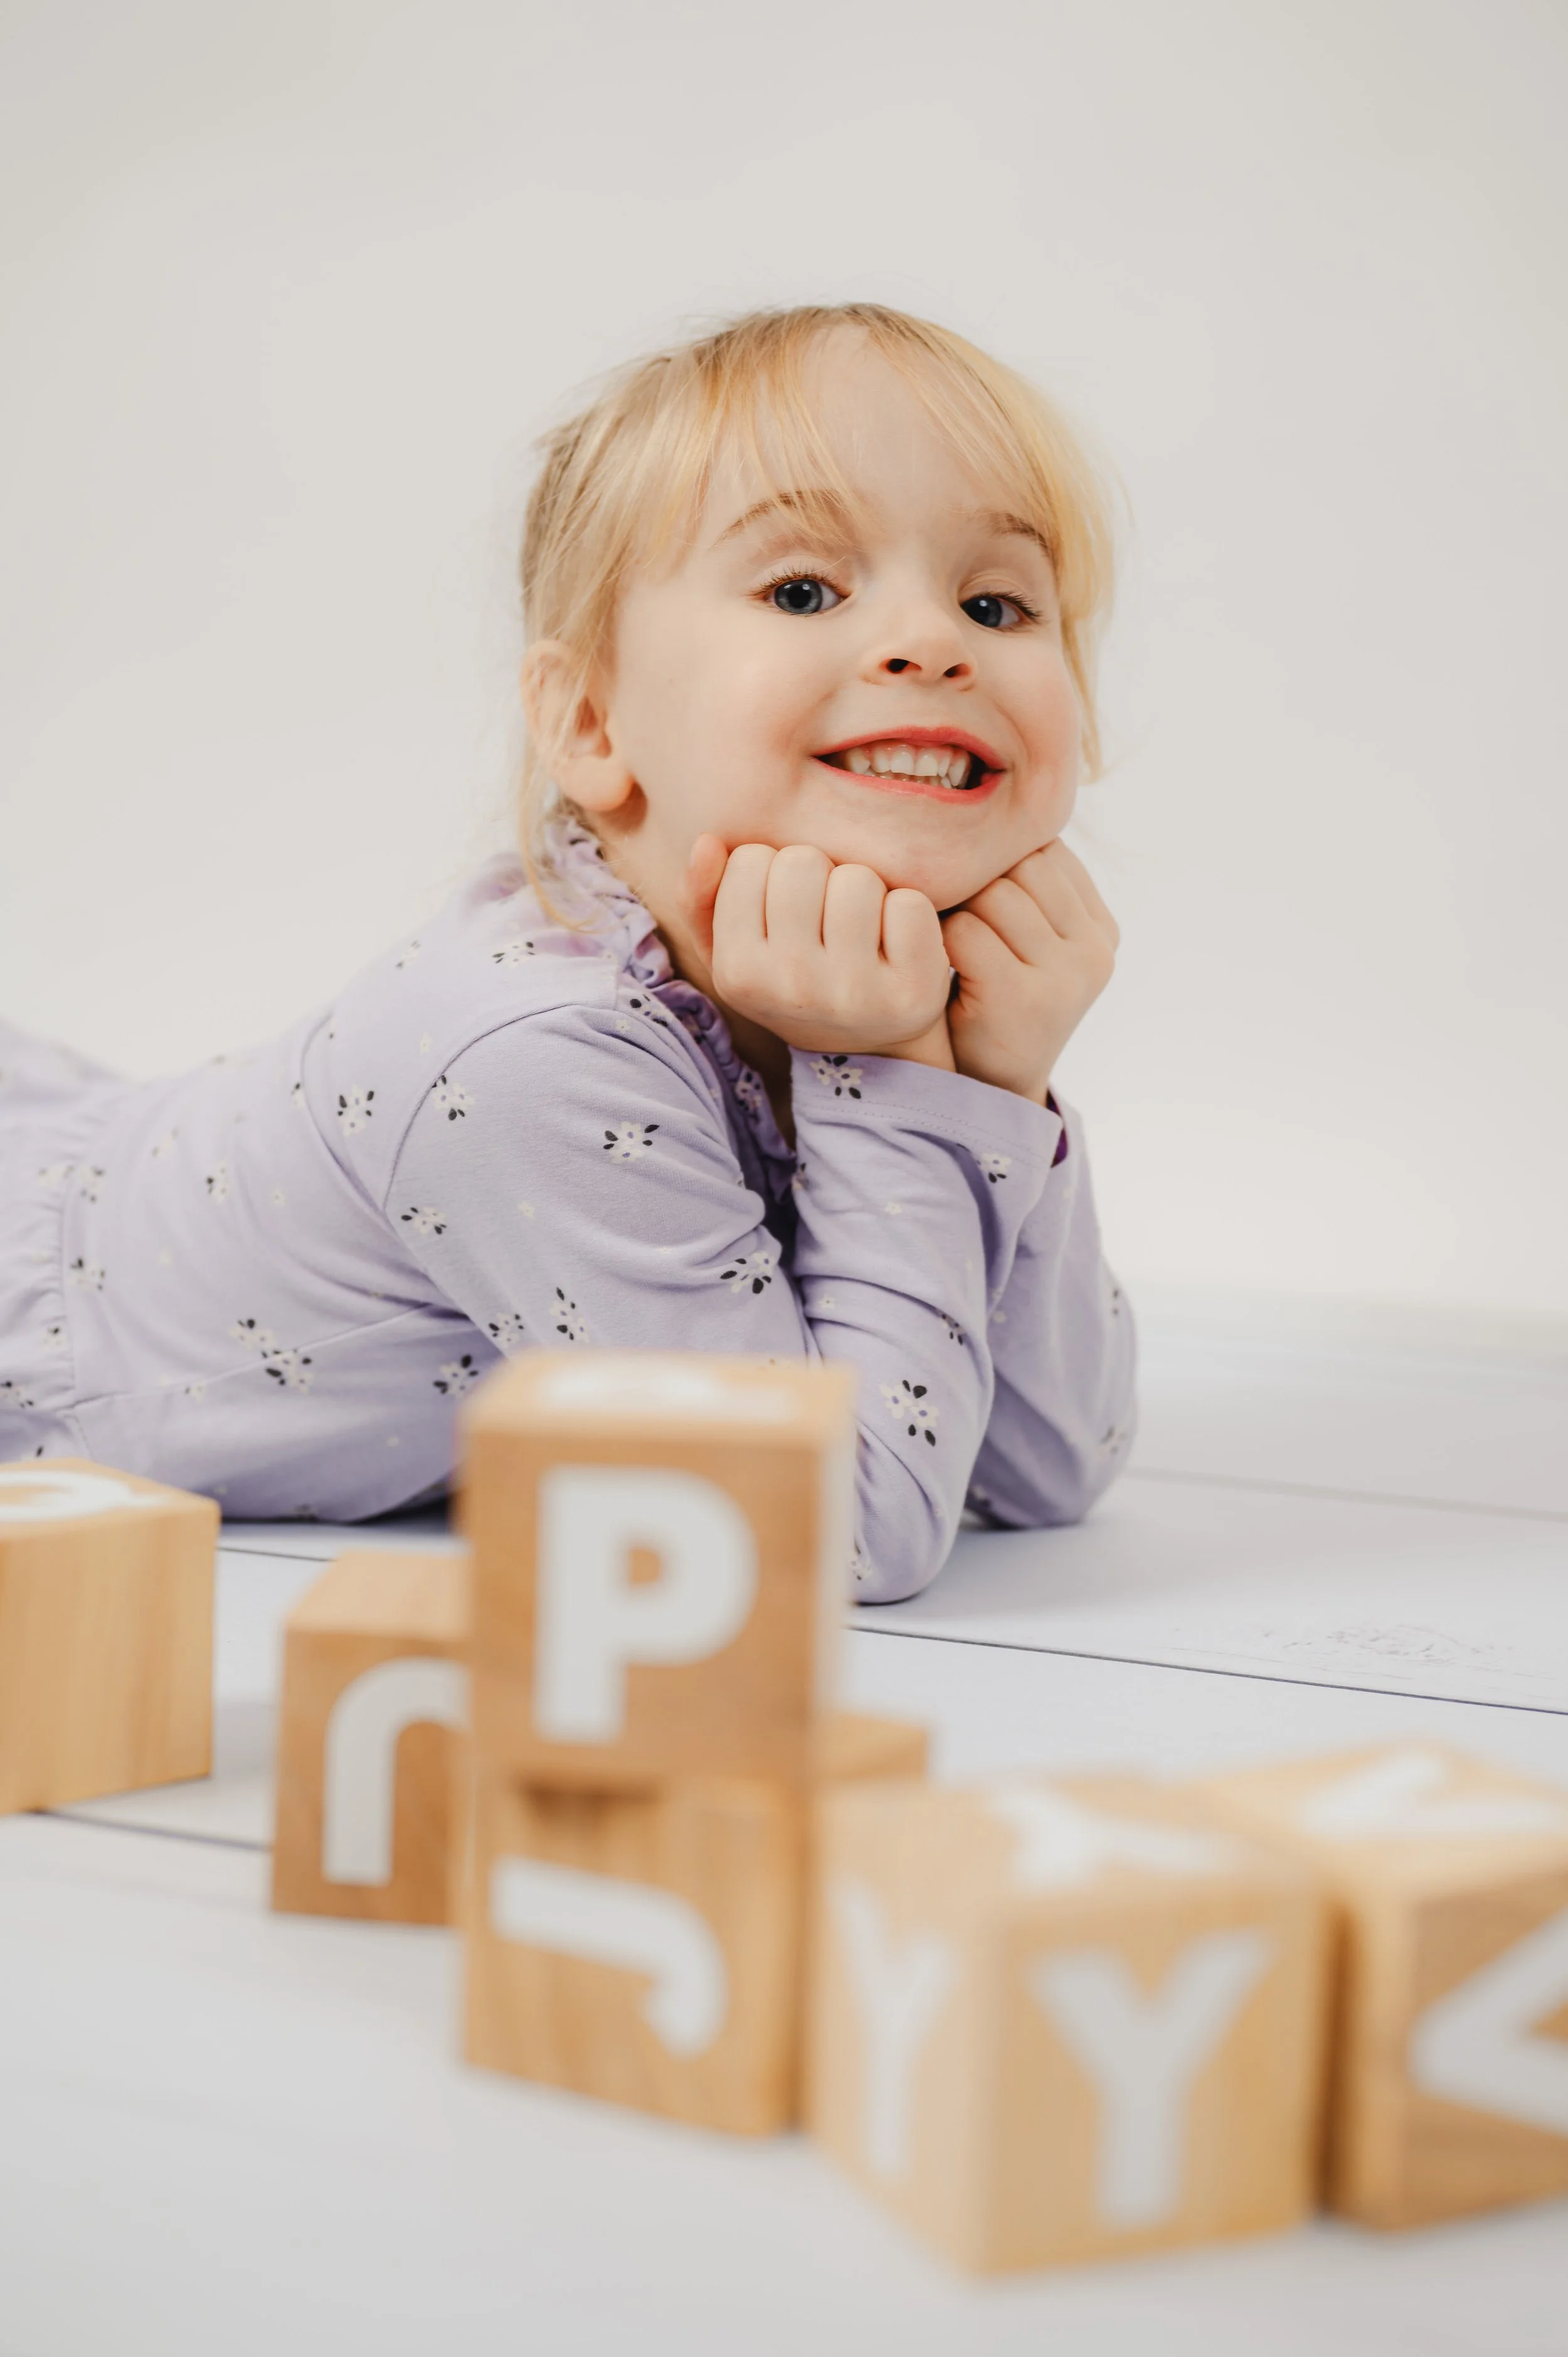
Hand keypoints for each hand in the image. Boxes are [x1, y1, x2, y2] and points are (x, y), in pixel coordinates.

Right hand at [684, 836, 953, 1066]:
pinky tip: (896, 943)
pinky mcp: (912, 992)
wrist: (865, 1047)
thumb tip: (706, 843)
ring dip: (864, 890)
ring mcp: (854, 993)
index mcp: (738, 972)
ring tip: (860, 928)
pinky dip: (907, 912)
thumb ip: (702, 897)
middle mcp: (792, 986)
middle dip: (818, 875)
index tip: (785, 908)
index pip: (751, 859)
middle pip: (803, 862)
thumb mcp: (734, 949)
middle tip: (826, 915)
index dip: (771, 872)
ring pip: (858, 879)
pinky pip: (910, 906)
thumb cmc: (794, 978)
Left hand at [941, 841, 1117, 1102]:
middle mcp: (1095, 949)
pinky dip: (940, 941)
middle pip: (1020, 865)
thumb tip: (982, 803)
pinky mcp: (1027, 998)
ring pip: (993, 894)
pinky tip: (938, 965)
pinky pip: (967, 932)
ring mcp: (1067, 976)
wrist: (987, 1088)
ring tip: (944, 940)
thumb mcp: (1026, 939)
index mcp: (1100, 927)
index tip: (969, 890)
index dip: (996, 862)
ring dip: (955, 910)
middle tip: (948, 914)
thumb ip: (1025, 885)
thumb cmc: (991, 996)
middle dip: (975, 882)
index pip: (1045, 849)